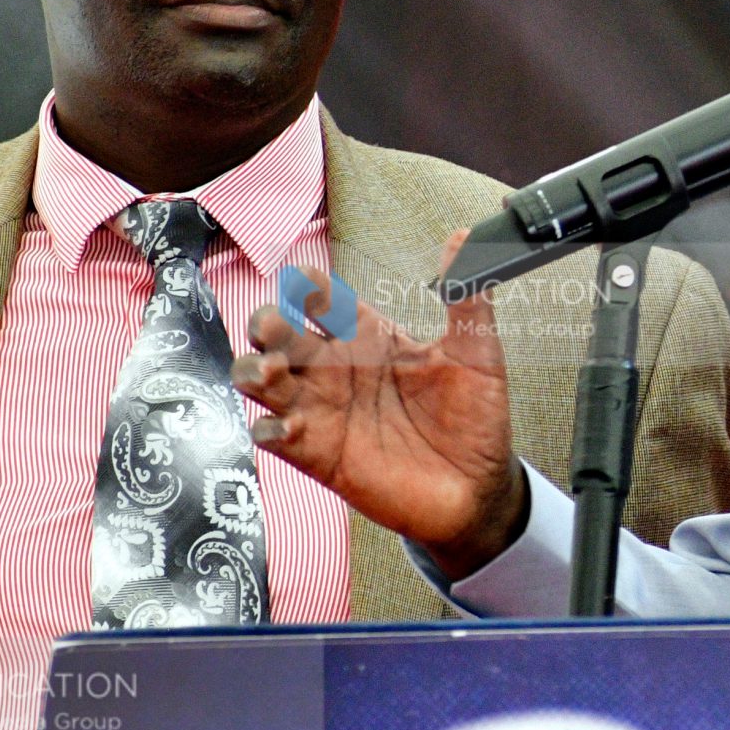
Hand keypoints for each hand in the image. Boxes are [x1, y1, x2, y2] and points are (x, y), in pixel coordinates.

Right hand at [231, 230, 528, 578]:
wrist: (477, 488)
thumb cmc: (474, 419)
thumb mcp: (477, 355)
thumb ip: (468, 299)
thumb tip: (465, 241)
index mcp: (369, 336)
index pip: (323, 298)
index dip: (309, 288)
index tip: (309, 287)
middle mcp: (336, 368)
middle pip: (277, 334)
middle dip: (265, 324)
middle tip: (273, 329)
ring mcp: (323, 410)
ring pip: (261, 381)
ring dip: (253, 372)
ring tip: (270, 375)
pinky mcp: (318, 454)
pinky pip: (272, 436)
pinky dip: (269, 429)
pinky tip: (288, 428)